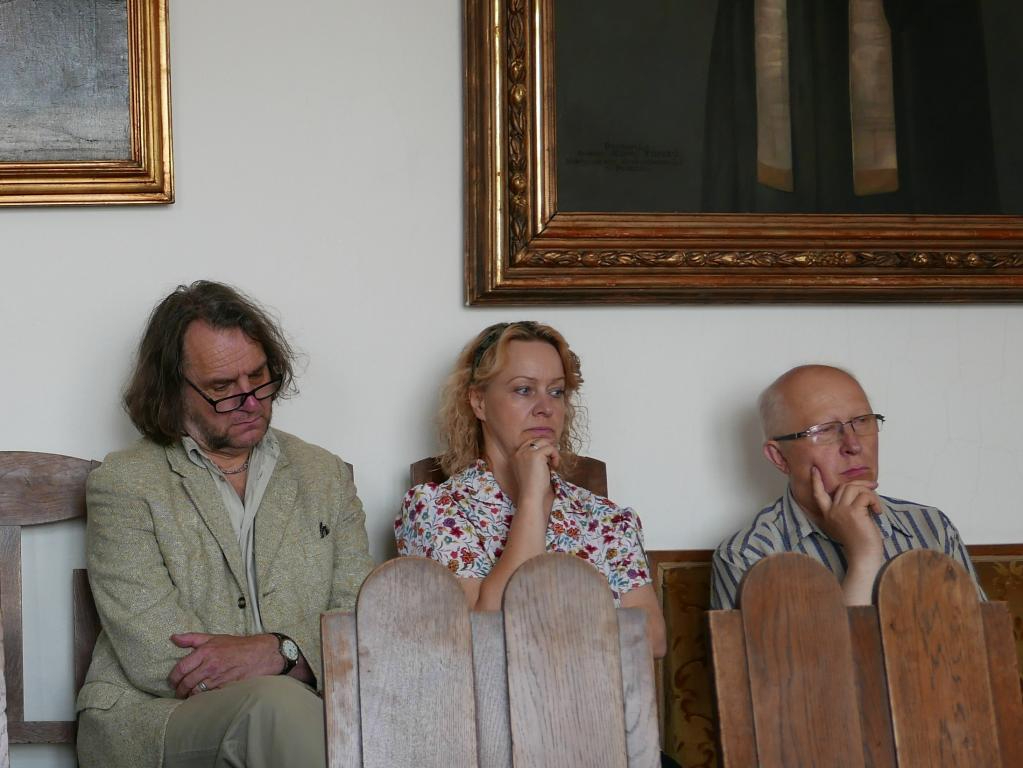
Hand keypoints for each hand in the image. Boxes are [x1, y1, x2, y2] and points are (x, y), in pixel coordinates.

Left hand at [167, 632, 283, 697]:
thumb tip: (174, 638)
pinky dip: (203, 698)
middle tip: (179, 691)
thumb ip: (192, 638)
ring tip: (189, 695)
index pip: (180, 669)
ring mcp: (218, 678)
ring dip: (190, 696)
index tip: (173, 682)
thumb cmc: (237, 645)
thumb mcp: (214, 637)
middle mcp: (210, 665)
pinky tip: (202, 697)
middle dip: (180, 690)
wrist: (261, 653)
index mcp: (205, 652)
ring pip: (196, 692)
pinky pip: (209, 696)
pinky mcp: (226, 687)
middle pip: (186, 683)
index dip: (173, 678)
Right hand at [510, 437, 558, 510]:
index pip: (530, 443)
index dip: (541, 448)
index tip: (547, 459)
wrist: (531, 496)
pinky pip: (551, 448)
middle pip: (537, 440)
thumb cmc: (532, 487)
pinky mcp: (536, 455)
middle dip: (547, 449)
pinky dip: (556, 456)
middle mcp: (519, 452)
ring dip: (552, 452)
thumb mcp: (530, 469)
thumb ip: (533, 459)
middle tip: (552, 461)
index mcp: (515, 455)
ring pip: (545, 442)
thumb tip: (547, 449)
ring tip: (553, 464)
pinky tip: (554, 466)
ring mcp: (527, 452)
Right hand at [810, 466, 883, 558]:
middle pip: (844, 486)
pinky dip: (875, 501)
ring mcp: (841, 511)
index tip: (814, 469)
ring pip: (854, 488)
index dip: (817, 481)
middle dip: (861, 484)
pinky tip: (878, 512)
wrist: (864, 556)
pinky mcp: (853, 513)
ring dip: (869, 493)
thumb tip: (861, 491)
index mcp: (828, 514)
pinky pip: (865, 496)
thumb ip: (848, 508)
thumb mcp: (849, 522)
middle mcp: (832, 511)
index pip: (819, 494)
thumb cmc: (861, 541)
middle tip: (874, 487)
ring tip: (876, 506)